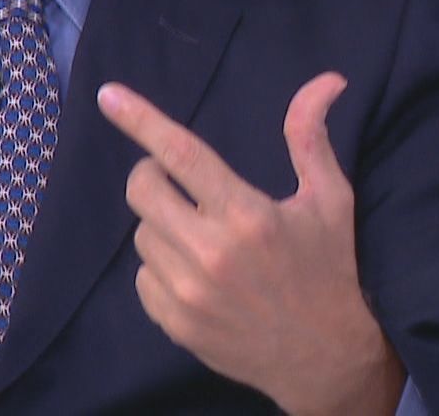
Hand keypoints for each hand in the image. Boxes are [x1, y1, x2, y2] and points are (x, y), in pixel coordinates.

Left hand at [97, 75, 404, 415]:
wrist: (326, 357)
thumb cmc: (329, 269)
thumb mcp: (329, 200)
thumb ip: (310, 137)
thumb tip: (327, 80)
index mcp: (247, 216)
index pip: (180, 154)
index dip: (141, 120)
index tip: (109, 95)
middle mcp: (212, 254)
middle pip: (143, 191)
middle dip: (152, 176)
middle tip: (178, 184)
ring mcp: (190, 294)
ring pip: (142, 234)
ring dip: (163, 226)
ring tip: (202, 238)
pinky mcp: (176, 325)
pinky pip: (142, 277)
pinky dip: (161, 268)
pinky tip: (196, 275)